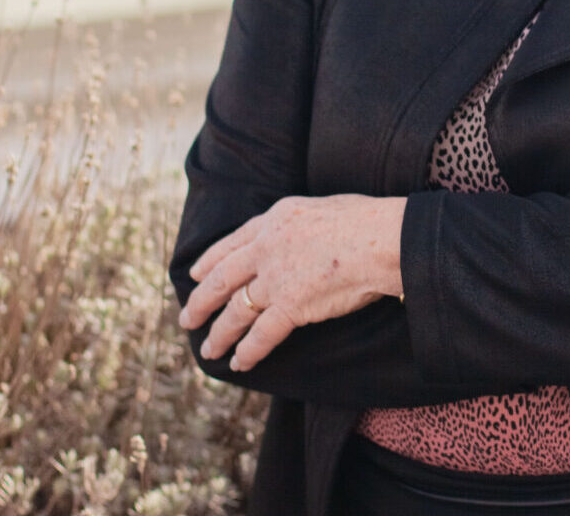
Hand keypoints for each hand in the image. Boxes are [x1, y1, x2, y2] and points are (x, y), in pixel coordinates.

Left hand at [178, 194, 405, 371]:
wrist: (382, 238)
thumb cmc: (367, 220)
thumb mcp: (322, 207)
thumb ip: (299, 224)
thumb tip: (298, 234)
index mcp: (276, 219)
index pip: (232, 242)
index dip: (210, 261)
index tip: (196, 275)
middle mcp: (267, 247)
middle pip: (223, 279)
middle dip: (201, 301)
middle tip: (187, 318)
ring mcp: (276, 278)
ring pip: (236, 310)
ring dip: (219, 333)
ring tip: (207, 349)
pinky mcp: (290, 306)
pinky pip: (261, 334)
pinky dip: (247, 351)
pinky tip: (238, 363)